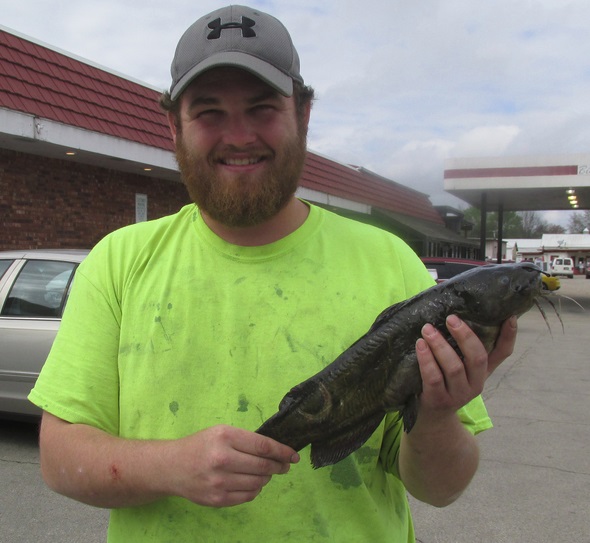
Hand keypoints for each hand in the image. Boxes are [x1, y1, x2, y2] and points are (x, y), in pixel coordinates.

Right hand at [166, 425, 298, 507]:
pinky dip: (256, 490)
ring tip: (265, 473)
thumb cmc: (200, 445)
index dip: (282, 451)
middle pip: (263, 466)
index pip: (263, 446)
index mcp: (225, 437)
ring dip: (267, 478)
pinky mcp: (217, 499)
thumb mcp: (221, 432)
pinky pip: (248, 496)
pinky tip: (253, 483)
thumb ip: (246, 440)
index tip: (293, 455)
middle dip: (279, 466)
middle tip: (284, 465)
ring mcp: (219, 481)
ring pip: (258, 483)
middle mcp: (222, 459)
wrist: (172, 467)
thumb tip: (275, 450)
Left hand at [415, 315, 517, 417]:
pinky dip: (426, 360)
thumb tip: (458, 311)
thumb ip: (463, 346)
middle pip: (477, 357)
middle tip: (450, 318)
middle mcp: (476, 383)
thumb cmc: (445, 381)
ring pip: (454, 367)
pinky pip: (433, 378)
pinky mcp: (439, 400)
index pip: (503, 353)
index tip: (509, 317)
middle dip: (464, 336)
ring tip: (427, 329)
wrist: (432, 416)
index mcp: (484, 371)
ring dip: (440, 345)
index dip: (509, 336)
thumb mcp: (460, 366)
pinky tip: (419, 346)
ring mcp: (458, 394)